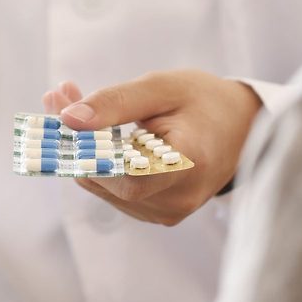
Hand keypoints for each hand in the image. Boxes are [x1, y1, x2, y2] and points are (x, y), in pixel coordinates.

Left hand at [44, 71, 261, 225]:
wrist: (243, 129)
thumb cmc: (204, 102)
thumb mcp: (163, 88)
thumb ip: (116, 102)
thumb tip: (68, 119)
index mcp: (191, 164)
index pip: (127, 175)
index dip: (88, 152)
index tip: (60, 112)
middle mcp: (179, 198)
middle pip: (107, 180)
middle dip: (74, 139)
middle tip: (57, 95)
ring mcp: (168, 212)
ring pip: (103, 186)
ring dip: (81, 148)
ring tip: (71, 101)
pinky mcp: (157, 213)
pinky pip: (112, 190)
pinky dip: (97, 160)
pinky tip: (93, 129)